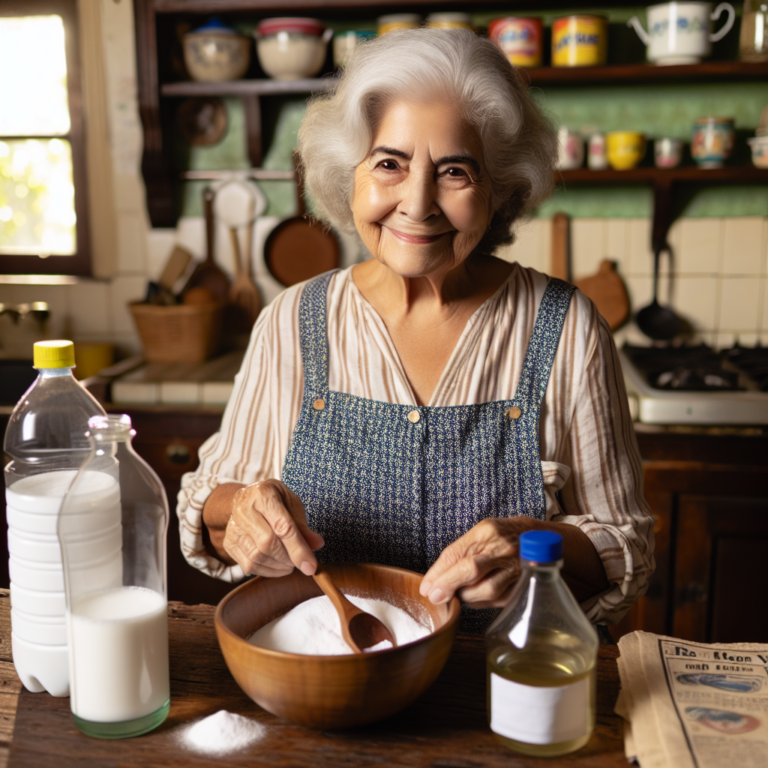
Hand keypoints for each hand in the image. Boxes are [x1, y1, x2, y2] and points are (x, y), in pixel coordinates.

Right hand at [222, 479, 323, 577]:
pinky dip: (266, 571)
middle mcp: (244, 509)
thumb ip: (303, 526)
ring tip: (289, 564)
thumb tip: (317, 545)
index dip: (298, 549)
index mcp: (263, 494)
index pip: (282, 526)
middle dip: (288, 559)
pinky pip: (248, 565)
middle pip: (267, 544)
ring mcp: (233, 527)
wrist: (247, 498)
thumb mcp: (292, 503)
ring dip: (278, 567)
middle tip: (300, 562)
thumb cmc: (274, 500)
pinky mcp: (229, 542)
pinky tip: (276, 566)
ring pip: (256, 557)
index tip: (311, 567)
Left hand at [420, 517, 540, 608]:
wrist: (541, 540)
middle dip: (448, 585)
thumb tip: (434, 579)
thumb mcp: (481, 533)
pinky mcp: (523, 586)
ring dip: (465, 596)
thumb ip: (458, 553)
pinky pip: (497, 599)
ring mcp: (516, 567)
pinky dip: (481, 601)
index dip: (438, 572)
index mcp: (488, 531)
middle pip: (471, 570)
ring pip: (485, 589)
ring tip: (456, 594)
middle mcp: (504, 548)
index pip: (457, 553)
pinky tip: (473, 597)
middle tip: (434, 596)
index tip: (426, 587)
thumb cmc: (504, 536)